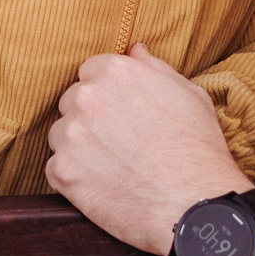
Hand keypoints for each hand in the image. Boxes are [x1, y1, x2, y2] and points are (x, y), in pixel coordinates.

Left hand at [46, 46, 249, 254]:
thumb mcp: (188, 94)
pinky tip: (102, 185)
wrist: (195, 206)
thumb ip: (154, 67)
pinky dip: (74, 177)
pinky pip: (56, 168)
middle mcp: (87, 97)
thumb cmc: (198, 149)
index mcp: (115, 71)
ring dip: (79, 147)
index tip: (121, 113)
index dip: (108, 93)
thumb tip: (136, 50)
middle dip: (91, 118)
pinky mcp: (62, 172)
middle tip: (119, 142)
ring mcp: (71, 135)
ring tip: (112, 166)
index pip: (91, 71)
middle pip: (73, 101)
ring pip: (62, 134)